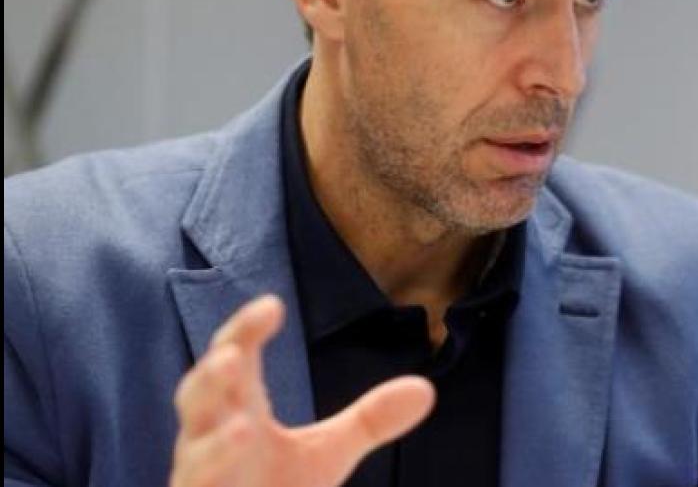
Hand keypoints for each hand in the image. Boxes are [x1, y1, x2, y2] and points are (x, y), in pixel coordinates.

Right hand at [169, 295, 434, 486]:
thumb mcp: (328, 452)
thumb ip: (369, 419)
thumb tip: (426, 389)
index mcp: (239, 406)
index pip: (235, 354)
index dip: (246, 330)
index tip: (272, 305)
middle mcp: (210, 434)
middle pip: (198, 394)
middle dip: (213, 374)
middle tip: (233, 355)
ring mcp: (200, 473)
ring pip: (194, 452)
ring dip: (215, 441)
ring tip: (244, 428)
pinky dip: (212, 475)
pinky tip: (237, 456)